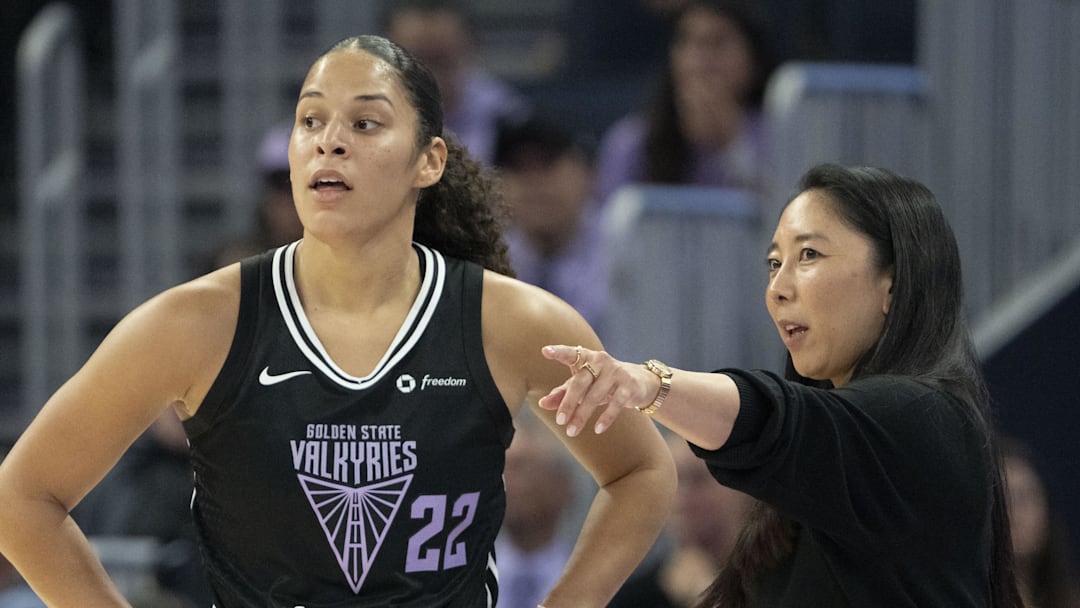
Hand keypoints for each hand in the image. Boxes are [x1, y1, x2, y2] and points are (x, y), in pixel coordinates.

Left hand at [539, 345, 658, 435]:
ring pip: (595, 395)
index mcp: (586, 357)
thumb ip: (562, 393)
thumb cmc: (602, 382)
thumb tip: (541, 404)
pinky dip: (606, 417)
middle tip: (560, 421)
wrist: (639, 382)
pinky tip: (597, 429)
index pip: (571, 353)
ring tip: (571, 431)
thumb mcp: (582, 386)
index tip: (545, 351)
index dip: (558, 352)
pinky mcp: (629, 385)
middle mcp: (600, 361)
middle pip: (580, 382)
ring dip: (582, 415)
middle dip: (569, 402)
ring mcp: (616, 372)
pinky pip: (615, 403)